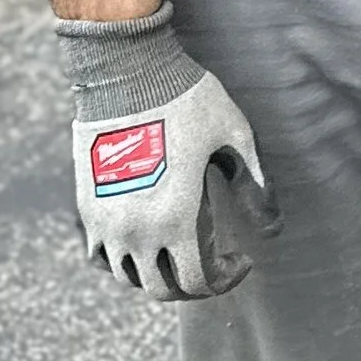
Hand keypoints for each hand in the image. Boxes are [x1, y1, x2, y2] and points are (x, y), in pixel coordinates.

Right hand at [57, 5, 268, 300]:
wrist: (129, 72)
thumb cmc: (190, 100)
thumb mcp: (236, 138)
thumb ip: (256, 186)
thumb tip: (272, 229)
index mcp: (177, 219)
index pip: (197, 282)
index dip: (224, 280)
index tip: (240, 261)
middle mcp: (138, 231)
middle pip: (162, 289)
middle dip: (192, 285)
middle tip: (211, 264)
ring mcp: (108, 222)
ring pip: (129, 277)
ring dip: (157, 274)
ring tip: (179, 252)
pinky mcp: (87, 207)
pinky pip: (100, 255)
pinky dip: (124, 258)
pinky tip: (146, 239)